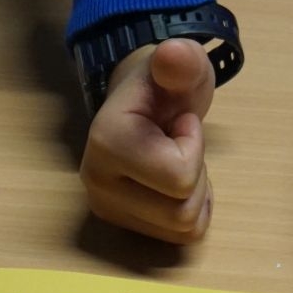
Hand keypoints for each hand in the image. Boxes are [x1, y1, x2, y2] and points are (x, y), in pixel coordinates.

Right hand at [80, 39, 214, 242]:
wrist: (142, 103)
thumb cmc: (165, 85)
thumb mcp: (181, 66)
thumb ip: (181, 62)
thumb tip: (173, 54)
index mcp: (107, 143)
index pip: (180, 177)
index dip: (194, 147)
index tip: (179, 123)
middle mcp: (97, 185)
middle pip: (182, 212)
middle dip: (196, 175)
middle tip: (178, 144)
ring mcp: (106, 209)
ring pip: (183, 228)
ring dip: (195, 194)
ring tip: (176, 160)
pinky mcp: (121, 226)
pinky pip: (181, 238)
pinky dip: (191, 211)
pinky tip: (176, 183)